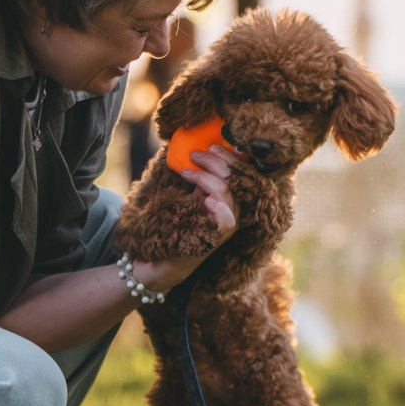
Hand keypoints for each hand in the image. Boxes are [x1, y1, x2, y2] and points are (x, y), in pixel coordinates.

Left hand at [143, 143, 238, 290]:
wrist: (163, 260)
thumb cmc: (177, 226)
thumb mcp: (192, 197)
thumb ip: (200, 180)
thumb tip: (199, 153)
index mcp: (231, 201)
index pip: (241, 174)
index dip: (230, 157)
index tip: (212, 145)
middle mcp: (235, 212)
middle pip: (235, 179)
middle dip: (215, 161)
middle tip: (194, 154)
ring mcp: (228, 226)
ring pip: (225, 191)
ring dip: (205, 177)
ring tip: (186, 172)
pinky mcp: (218, 238)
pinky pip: (226, 218)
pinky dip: (215, 204)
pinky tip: (203, 198)